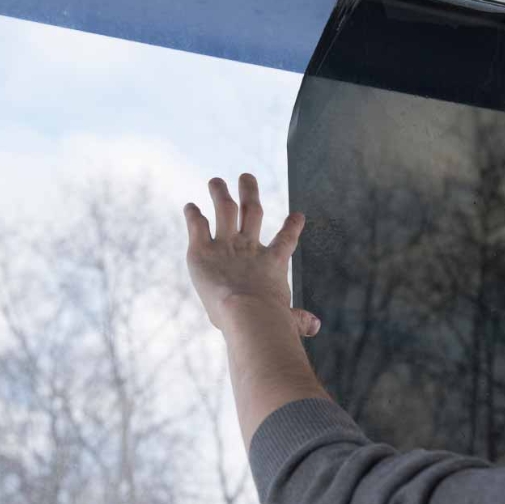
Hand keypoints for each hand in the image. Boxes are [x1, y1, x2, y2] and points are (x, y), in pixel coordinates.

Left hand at [184, 173, 320, 336]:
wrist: (249, 312)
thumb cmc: (271, 320)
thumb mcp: (287, 319)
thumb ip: (297, 319)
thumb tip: (315, 326)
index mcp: (273, 263)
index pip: (286, 240)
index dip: (292, 227)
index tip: (298, 214)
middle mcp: (249, 247)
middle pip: (252, 211)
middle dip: (249, 192)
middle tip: (246, 176)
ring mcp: (226, 245)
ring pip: (224, 209)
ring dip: (220, 193)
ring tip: (215, 181)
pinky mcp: (201, 250)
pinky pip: (197, 225)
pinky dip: (193, 215)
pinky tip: (189, 208)